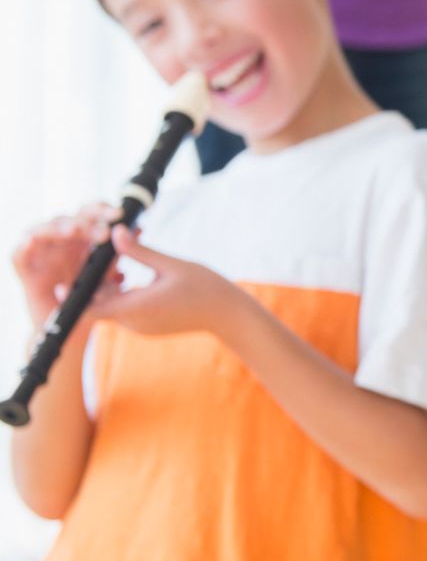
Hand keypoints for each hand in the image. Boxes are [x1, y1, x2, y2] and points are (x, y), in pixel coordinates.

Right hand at [12, 204, 120, 325]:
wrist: (74, 323)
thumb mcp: (109, 272)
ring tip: (73, 230)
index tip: (119, 215)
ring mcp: (42, 254)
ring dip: (57, 227)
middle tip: (101, 231)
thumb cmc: (92, 294)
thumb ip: (118, 252)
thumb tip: (138, 229)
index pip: (90, 213)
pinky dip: (24, 246)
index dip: (102, 210)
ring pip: (43, 230)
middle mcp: (60, 241)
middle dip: (85, 221)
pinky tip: (32, 241)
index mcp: (82, 237)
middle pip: (68, 219)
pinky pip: (20, 255)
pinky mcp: (26, 271)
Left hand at [89, 227, 255, 340]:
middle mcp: (135, 323)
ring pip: (113, 307)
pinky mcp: (149, 327)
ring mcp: (142, 327)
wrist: (229, 315)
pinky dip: (124, 295)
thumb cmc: (205, 288)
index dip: (74, 298)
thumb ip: (139, 251)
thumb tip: (116, 232)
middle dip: (96, 283)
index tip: (64, 282)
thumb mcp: (171, 264)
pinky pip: (127, 311)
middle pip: (100, 305)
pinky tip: (132, 277)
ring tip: (116, 264)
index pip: (91, 309)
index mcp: (137, 308)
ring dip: (111, 288)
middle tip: (96, 257)